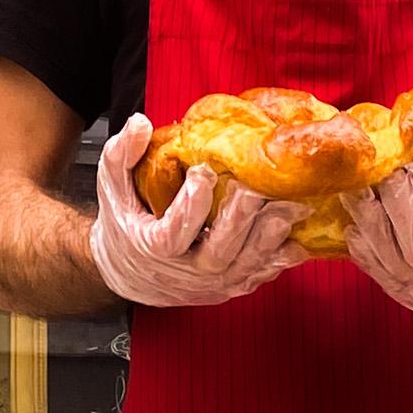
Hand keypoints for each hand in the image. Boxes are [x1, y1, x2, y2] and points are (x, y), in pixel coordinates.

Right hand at [90, 114, 302, 309]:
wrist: (131, 274)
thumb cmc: (124, 225)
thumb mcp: (113, 188)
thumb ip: (122, 155)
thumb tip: (141, 124)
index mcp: (153, 248)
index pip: (173, 232)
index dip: (190, 205)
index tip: (203, 172)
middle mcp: (184, 273)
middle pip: (217, 252)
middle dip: (240, 221)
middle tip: (258, 189)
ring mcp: (210, 284)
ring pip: (243, 267)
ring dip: (269, 239)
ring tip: (290, 209)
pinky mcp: (228, 288)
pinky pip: (257, 276)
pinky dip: (279, 260)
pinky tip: (299, 240)